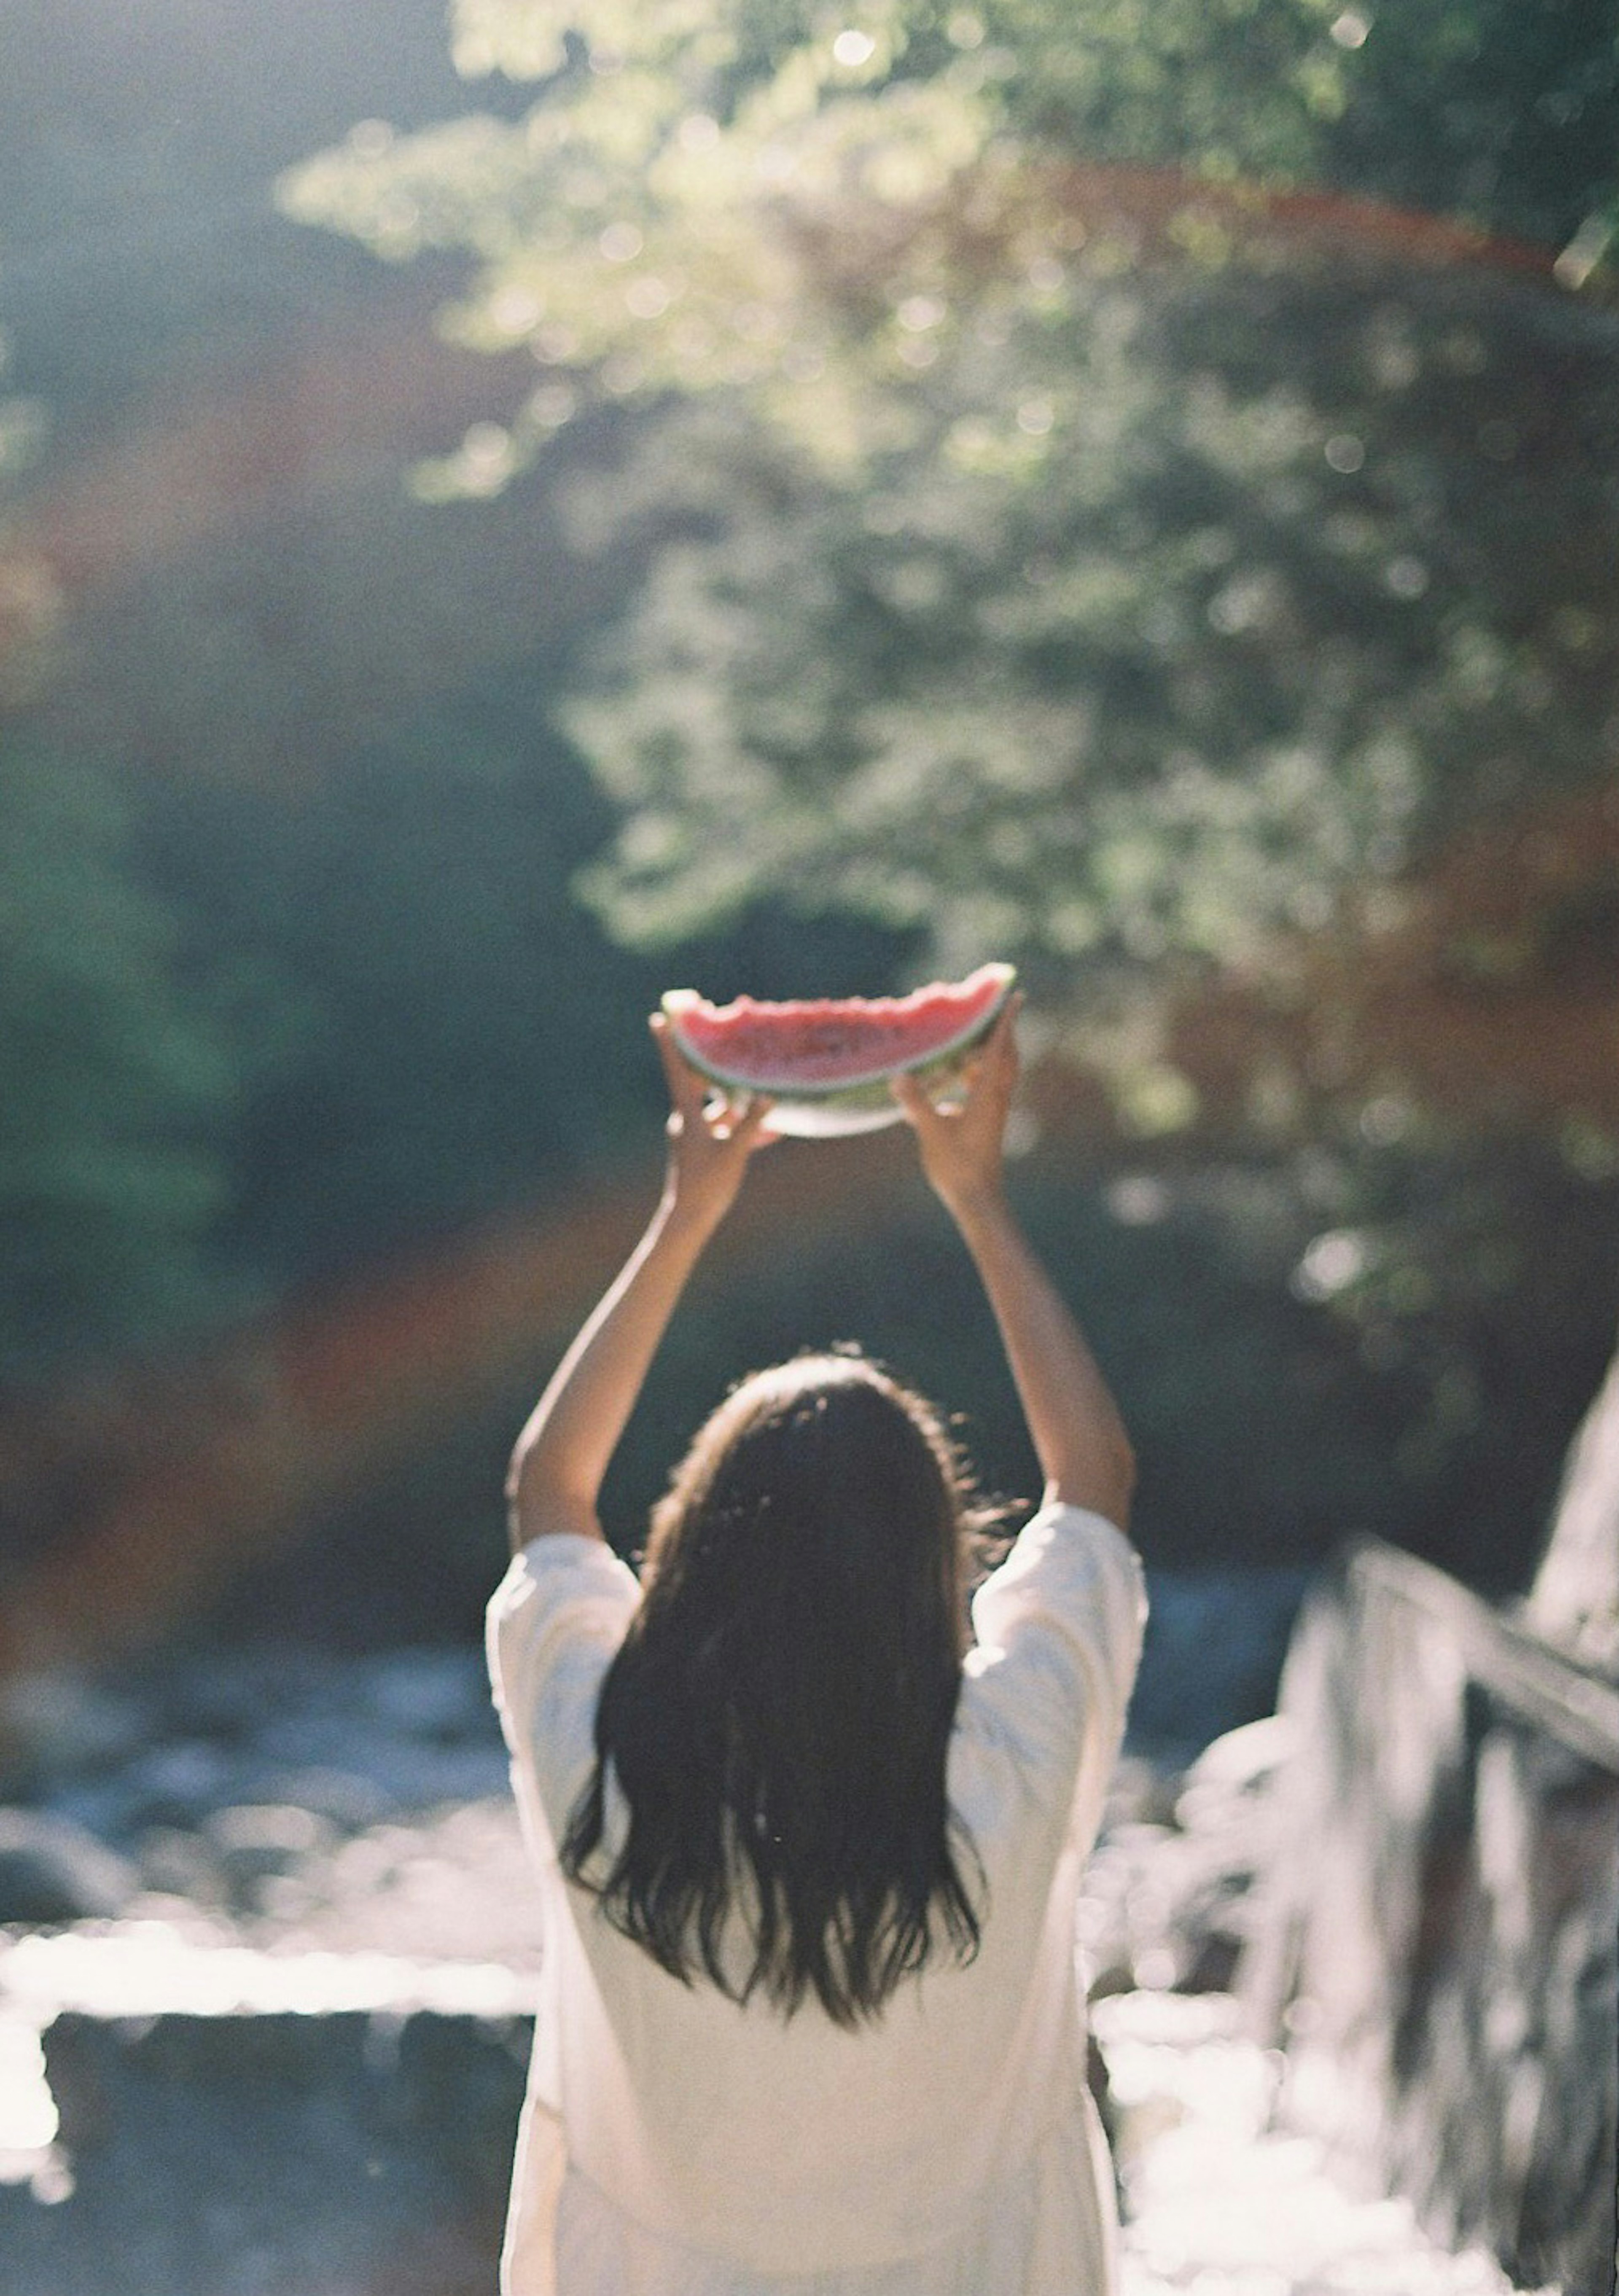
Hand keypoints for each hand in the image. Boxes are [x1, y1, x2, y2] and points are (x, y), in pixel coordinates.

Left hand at [652, 1014, 774, 1231]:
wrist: (689, 1219)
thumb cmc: (706, 1185)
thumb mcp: (733, 1152)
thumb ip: (750, 1124)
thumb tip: (766, 1096)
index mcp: (687, 1116)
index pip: (677, 1071)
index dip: (670, 1044)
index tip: (659, 1018)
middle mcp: (687, 1120)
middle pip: (700, 1083)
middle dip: (716, 1064)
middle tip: (724, 1041)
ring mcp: (695, 1135)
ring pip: (720, 1110)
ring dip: (742, 1106)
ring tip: (769, 1095)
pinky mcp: (704, 1149)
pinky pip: (726, 1131)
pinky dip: (744, 1129)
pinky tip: (773, 1133)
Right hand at [892, 996, 1021, 1217]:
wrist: (978, 1199)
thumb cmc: (959, 1167)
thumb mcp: (932, 1133)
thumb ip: (917, 1103)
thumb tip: (899, 1076)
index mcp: (988, 1095)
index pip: (999, 1050)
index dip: (1006, 1022)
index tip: (1016, 996)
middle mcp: (996, 1099)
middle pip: (1005, 1056)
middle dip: (1001, 1031)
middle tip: (996, 1010)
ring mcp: (993, 1111)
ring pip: (996, 1073)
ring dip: (987, 1053)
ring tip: (970, 1041)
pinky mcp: (987, 1122)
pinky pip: (985, 1089)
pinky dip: (975, 1076)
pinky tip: (954, 1082)